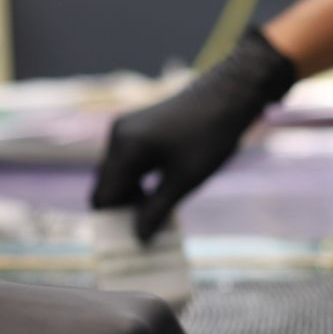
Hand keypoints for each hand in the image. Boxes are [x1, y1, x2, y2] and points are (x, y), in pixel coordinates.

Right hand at [91, 26, 296, 242]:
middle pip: (106, 186)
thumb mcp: (183, 181)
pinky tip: (157, 190)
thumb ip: (156, 211)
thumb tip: (138, 238)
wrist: (229, 95)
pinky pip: (126, 160)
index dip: (114, 221)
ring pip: (116, 174)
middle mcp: (117, 137)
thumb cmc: (209, 137)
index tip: (134, 238)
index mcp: (124, 149)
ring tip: (156, 210)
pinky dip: (137, 178)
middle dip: (122, 209)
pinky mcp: (136, 127)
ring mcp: (125, 129)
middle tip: (147, 227)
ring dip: (130, 194)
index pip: (103, 197)